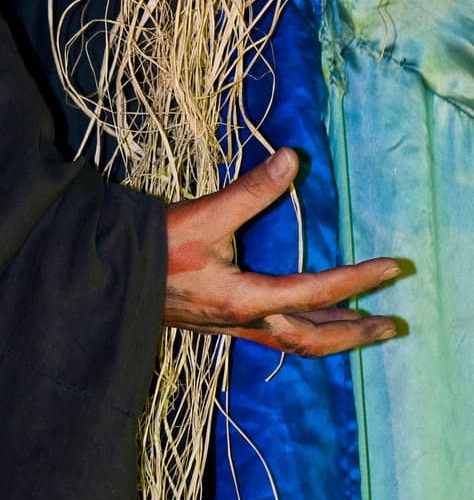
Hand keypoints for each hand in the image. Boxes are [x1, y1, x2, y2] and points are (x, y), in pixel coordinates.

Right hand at [164, 148, 399, 355]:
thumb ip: (250, 189)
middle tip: (392, 324)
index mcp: (246, 299)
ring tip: (362, 325)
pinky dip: (303, 330)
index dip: (356, 280)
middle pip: (314, 339)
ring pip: (295, 342)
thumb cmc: (156, 247)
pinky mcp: (220, 322)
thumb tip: (290, 158)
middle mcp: (245, 321)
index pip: (315, 291)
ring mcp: (233, 327)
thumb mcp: (204, 214)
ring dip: (333, 335)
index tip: (389, 269)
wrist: (109, 276)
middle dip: (356, 331)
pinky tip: (306, 319)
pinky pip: (275, 336)